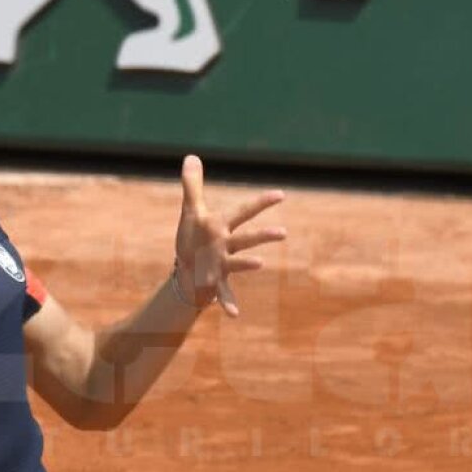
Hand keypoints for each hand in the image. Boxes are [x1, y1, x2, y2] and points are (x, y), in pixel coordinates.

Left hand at [174, 155, 286, 316]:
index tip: (281, 194)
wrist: (188, 268)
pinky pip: (223, 294)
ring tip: (260, 263)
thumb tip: (190, 156)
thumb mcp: (191, 210)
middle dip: (263, 235)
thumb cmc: (193, 238)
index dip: (261, 202)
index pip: (243, 211)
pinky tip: (234, 315)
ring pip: (238, 263)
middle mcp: (226, 245)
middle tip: (283, 232)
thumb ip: (192, 185)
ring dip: (248, 263)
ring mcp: (223, 265)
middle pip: (246, 238)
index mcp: (222, 226)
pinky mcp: (214, 283)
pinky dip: (228, 303)